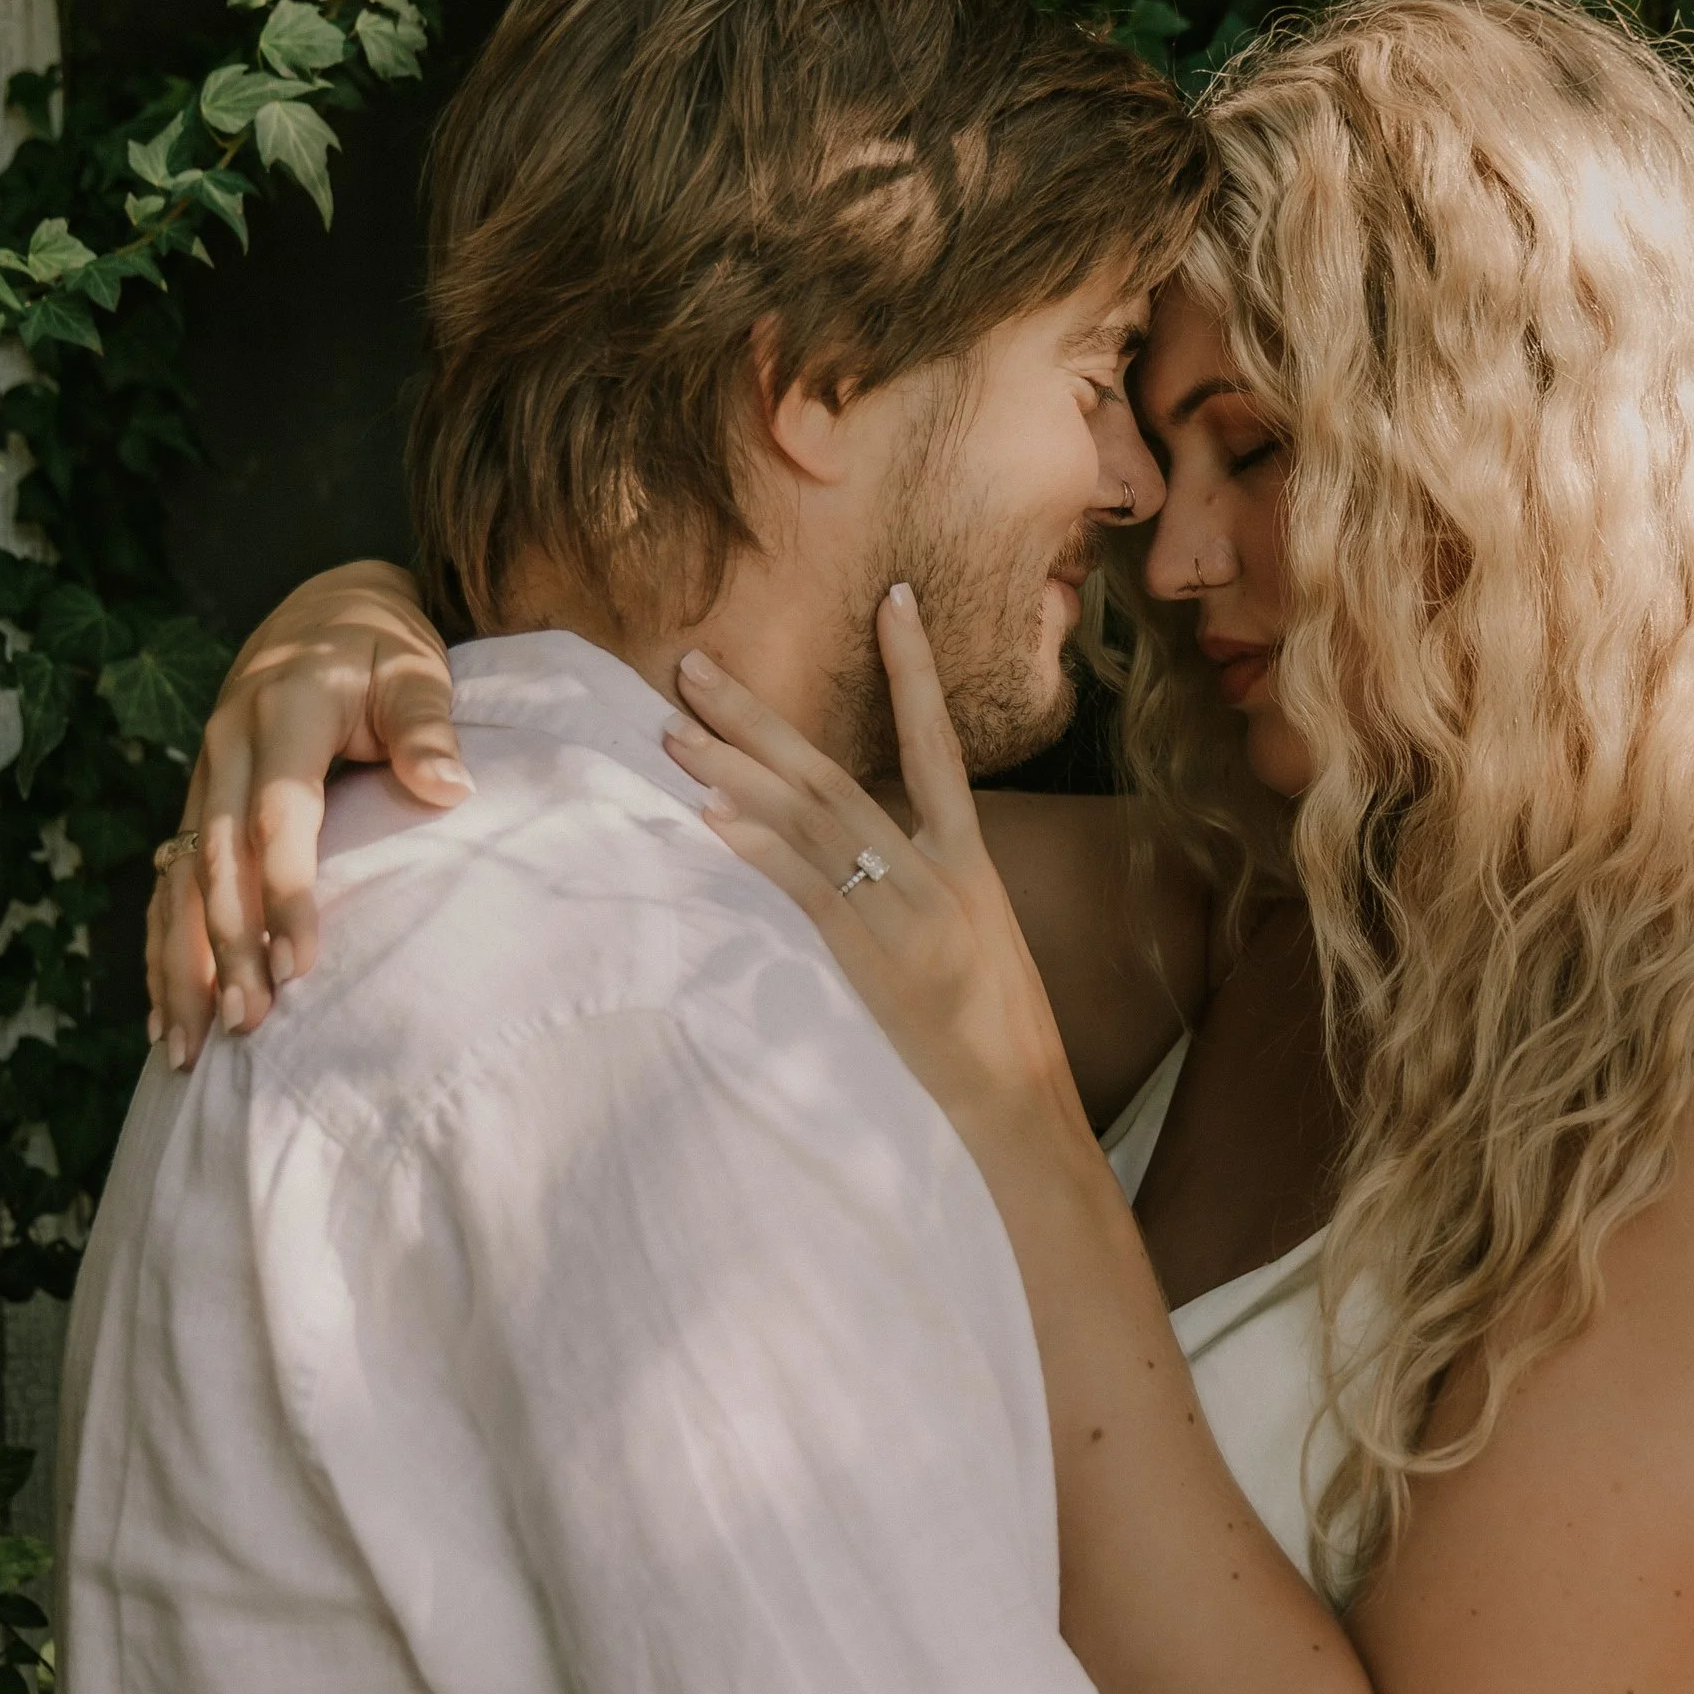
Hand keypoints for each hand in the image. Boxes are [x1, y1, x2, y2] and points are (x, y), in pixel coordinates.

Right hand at [148, 562, 466, 1065]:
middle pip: (218, 859)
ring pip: (179, 879)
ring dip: (183, 962)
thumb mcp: (416, 668)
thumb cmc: (385, 646)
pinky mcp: (200, 800)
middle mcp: (226, 743)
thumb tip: (450, 788)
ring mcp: (204, 774)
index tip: (300, 964)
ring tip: (188, 1045)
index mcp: (281, 708)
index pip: (279, 814)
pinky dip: (165, 947)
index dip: (286, 891)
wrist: (326, 611)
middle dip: (227, 946)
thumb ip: (428, 726)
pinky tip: (166, 1012)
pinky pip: (170, 882)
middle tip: (249, 1024)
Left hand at [666, 591, 1078, 1154]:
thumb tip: (851, 844)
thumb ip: (918, 880)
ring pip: (811, 821)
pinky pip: (810, 890)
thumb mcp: (970, 932)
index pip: (938, 742)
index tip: (892, 598)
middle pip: (835, 772)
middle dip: (758, 717)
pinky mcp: (876, 959)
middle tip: (693, 663)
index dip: (916, 669)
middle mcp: (938, 868)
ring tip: (673, 733)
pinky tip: (714, 817)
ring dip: (734, 772)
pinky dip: (762, 850)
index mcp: (969, 856)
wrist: (1020, 1095)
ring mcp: (906, 912)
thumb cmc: (993, 1022)